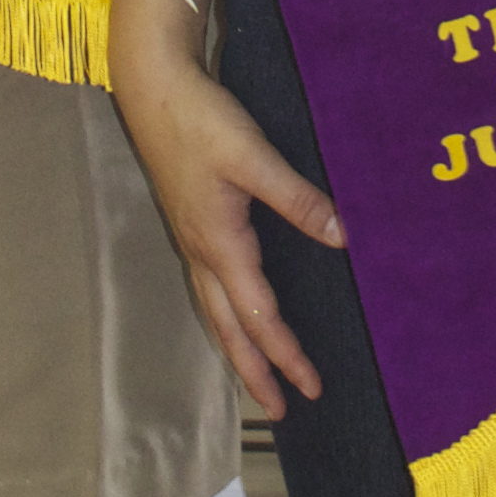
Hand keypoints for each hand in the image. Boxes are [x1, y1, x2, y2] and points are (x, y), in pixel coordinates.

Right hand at [107, 0, 343, 413]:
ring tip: (256, 374)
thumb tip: (343, 237)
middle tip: (281, 408)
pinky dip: (226, 314)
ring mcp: (191, 238)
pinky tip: (237, 307)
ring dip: (238, 346)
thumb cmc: (201, 120)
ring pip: (215, 310)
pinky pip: (209, 287)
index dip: (286, 354)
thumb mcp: (253, 157)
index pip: (259, 317)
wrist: (152, 87)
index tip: (310, 387)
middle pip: (229, 328)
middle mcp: (201, 252)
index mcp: (220, 245)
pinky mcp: (189, 221)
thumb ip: (298, 199)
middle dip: (254, 370)